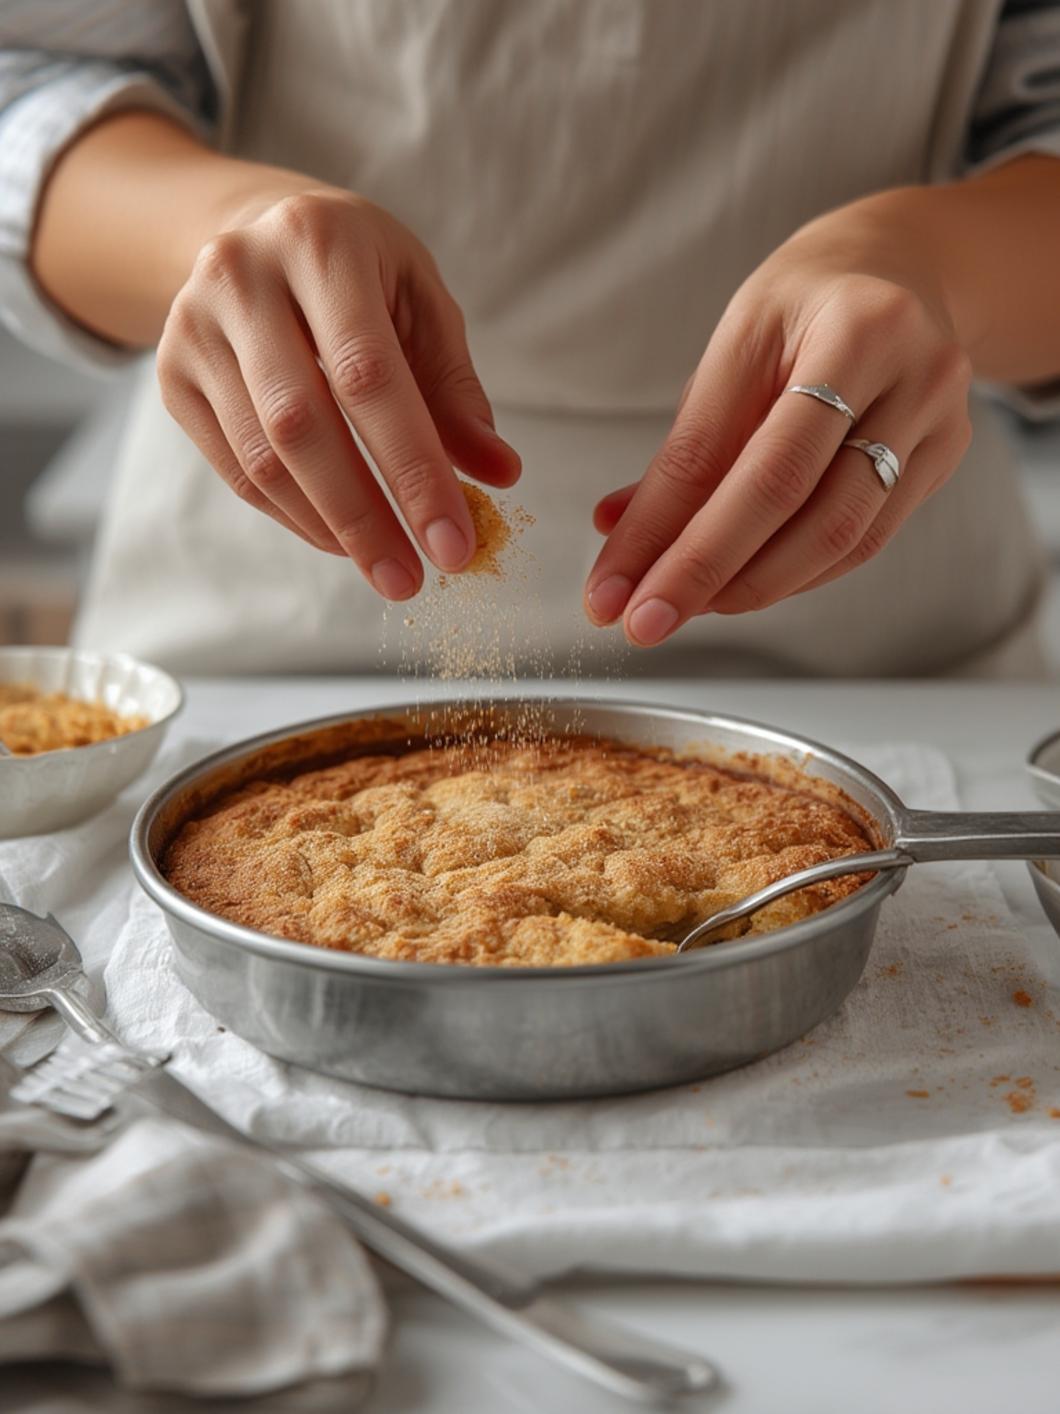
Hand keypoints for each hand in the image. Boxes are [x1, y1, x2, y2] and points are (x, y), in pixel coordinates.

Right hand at [157, 185, 519, 598]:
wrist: (255, 233)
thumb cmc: (358, 274)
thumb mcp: (419, 303)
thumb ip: (455, 389)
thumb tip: (499, 474)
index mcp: (320, 243)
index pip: (370, 377)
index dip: (414, 469)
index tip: (453, 542)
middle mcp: (241, 276)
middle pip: (302, 425)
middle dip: (364, 518)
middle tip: (411, 580)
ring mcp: (192, 327)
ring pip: (260, 457)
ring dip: (328, 527)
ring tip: (384, 566)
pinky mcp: (171, 374)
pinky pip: (235, 470)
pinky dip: (293, 516)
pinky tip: (338, 538)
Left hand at [584, 197, 973, 644]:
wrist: (905, 267)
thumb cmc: (806, 306)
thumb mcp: (735, 347)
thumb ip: (686, 447)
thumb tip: (618, 533)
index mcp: (844, 324)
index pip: (732, 451)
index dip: (665, 534)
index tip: (610, 594)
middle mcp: (905, 368)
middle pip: (791, 499)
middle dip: (703, 573)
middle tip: (644, 620)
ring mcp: (936, 417)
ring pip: (836, 536)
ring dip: (750, 586)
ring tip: (688, 604)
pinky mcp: (945, 457)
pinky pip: (864, 542)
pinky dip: (796, 575)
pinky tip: (745, 585)